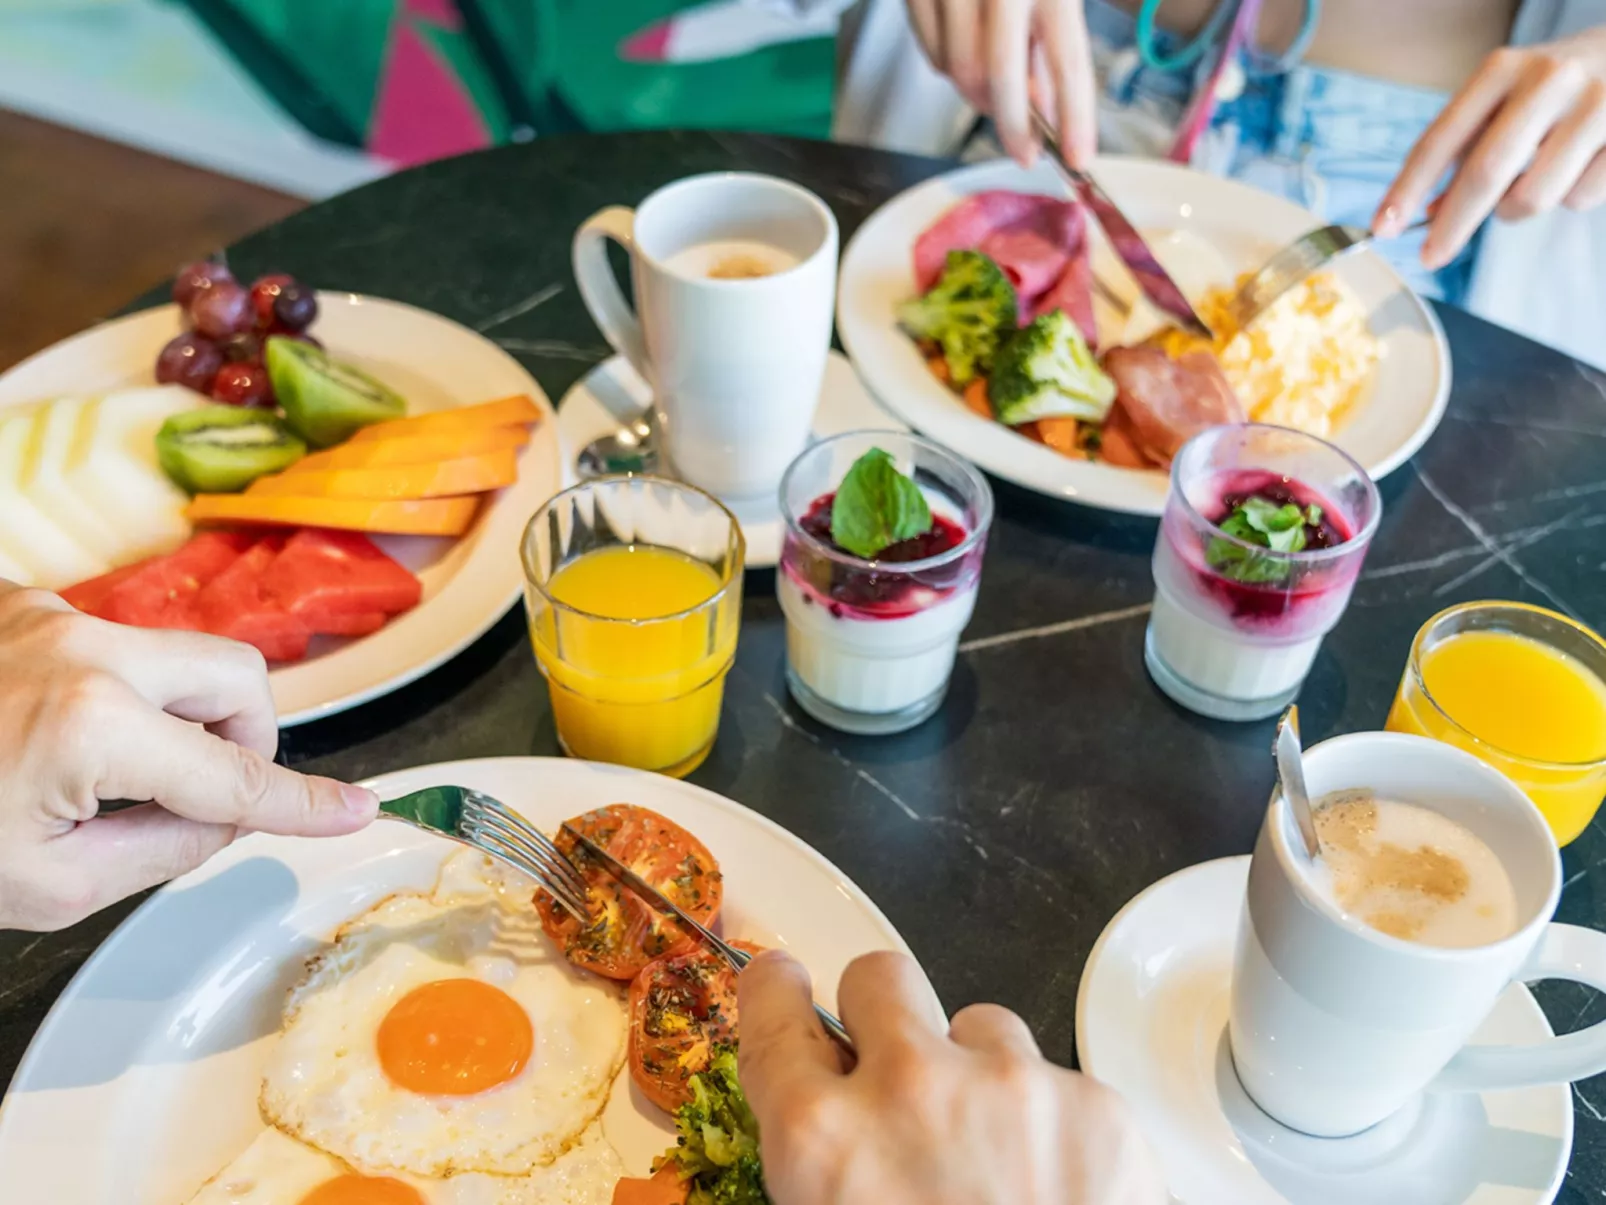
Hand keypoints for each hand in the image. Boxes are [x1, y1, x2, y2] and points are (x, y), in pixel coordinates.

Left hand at [0, 584, 378, 930]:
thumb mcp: (50, 885)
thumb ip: (163, 849)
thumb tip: (228, 815)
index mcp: (89, 725)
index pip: (235, 775)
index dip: (303, 802)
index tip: (355, 809)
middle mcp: (79, 648)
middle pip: (234, 675)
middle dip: (241, 733)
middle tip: (195, 787)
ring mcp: (46, 614)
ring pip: (171, 655)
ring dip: (165, 712)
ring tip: (96, 766)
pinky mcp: (18, 603)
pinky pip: (106, 644)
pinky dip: (106, 691)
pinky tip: (45, 732)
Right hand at [738, 949, 1165, 1204]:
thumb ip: (814, 1172)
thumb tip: (813, 1132)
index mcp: (821, 1141)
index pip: (773, 1007)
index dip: (777, 994)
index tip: (785, 989)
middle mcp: (911, 1090)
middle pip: (878, 975)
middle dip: (882, 1014)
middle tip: (897, 1072)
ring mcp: (1012, 1088)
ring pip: (980, 1024)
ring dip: (977, 1075)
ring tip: (994, 1161)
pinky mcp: (1096, 1107)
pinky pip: (1057, 1081)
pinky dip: (1052, 1124)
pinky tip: (1054, 1191)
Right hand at [906, 0, 1095, 167]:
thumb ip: (1051, 38)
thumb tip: (1046, 106)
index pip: (1066, 58)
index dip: (1074, 116)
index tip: (1079, 158)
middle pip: (996, 76)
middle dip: (1012, 125)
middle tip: (1026, 151)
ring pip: (957, 71)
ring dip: (978, 93)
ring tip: (998, 80)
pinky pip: (932, 54)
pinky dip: (950, 68)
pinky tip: (968, 50)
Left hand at [1376, 28, 1605, 267]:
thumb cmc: (1553, 89)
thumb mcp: (1505, 102)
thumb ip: (1467, 151)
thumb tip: (1431, 213)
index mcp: (1502, 70)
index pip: (1441, 140)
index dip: (1408, 189)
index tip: (1382, 227)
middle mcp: (1548, 79)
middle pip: (1486, 172)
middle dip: (1452, 225)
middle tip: (1430, 256)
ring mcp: (1595, 103)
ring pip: (1534, 195)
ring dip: (1518, 210)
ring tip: (1531, 184)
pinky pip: (1580, 198)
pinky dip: (1570, 197)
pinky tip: (1580, 167)